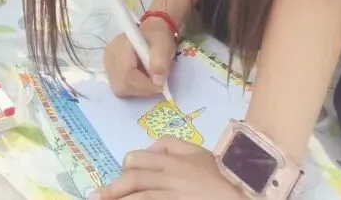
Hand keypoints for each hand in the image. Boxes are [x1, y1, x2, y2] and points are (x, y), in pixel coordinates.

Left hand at [94, 138, 244, 198]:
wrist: (246, 192)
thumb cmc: (223, 174)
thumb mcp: (198, 152)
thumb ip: (172, 145)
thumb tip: (150, 147)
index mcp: (171, 161)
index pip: (137, 161)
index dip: (124, 168)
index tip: (118, 178)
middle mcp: (169, 178)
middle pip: (133, 182)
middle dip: (112, 189)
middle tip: (94, 197)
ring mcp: (173, 196)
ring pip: (140, 199)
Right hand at [103, 18, 176, 97]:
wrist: (151, 32)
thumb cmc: (157, 38)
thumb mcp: (164, 46)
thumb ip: (160, 62)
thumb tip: (157, 81)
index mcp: (120, 46)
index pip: (126, 74)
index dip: (144, 85)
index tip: (160, 86)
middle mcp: (109, 56)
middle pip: (120, 85)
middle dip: (140, 90)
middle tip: (155, 85)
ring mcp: (107, 64)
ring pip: (119, 89)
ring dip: (137, 90)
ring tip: (149, 80)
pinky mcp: (110, 71)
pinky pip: (119, 87)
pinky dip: (133, 88)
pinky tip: (141, 79)